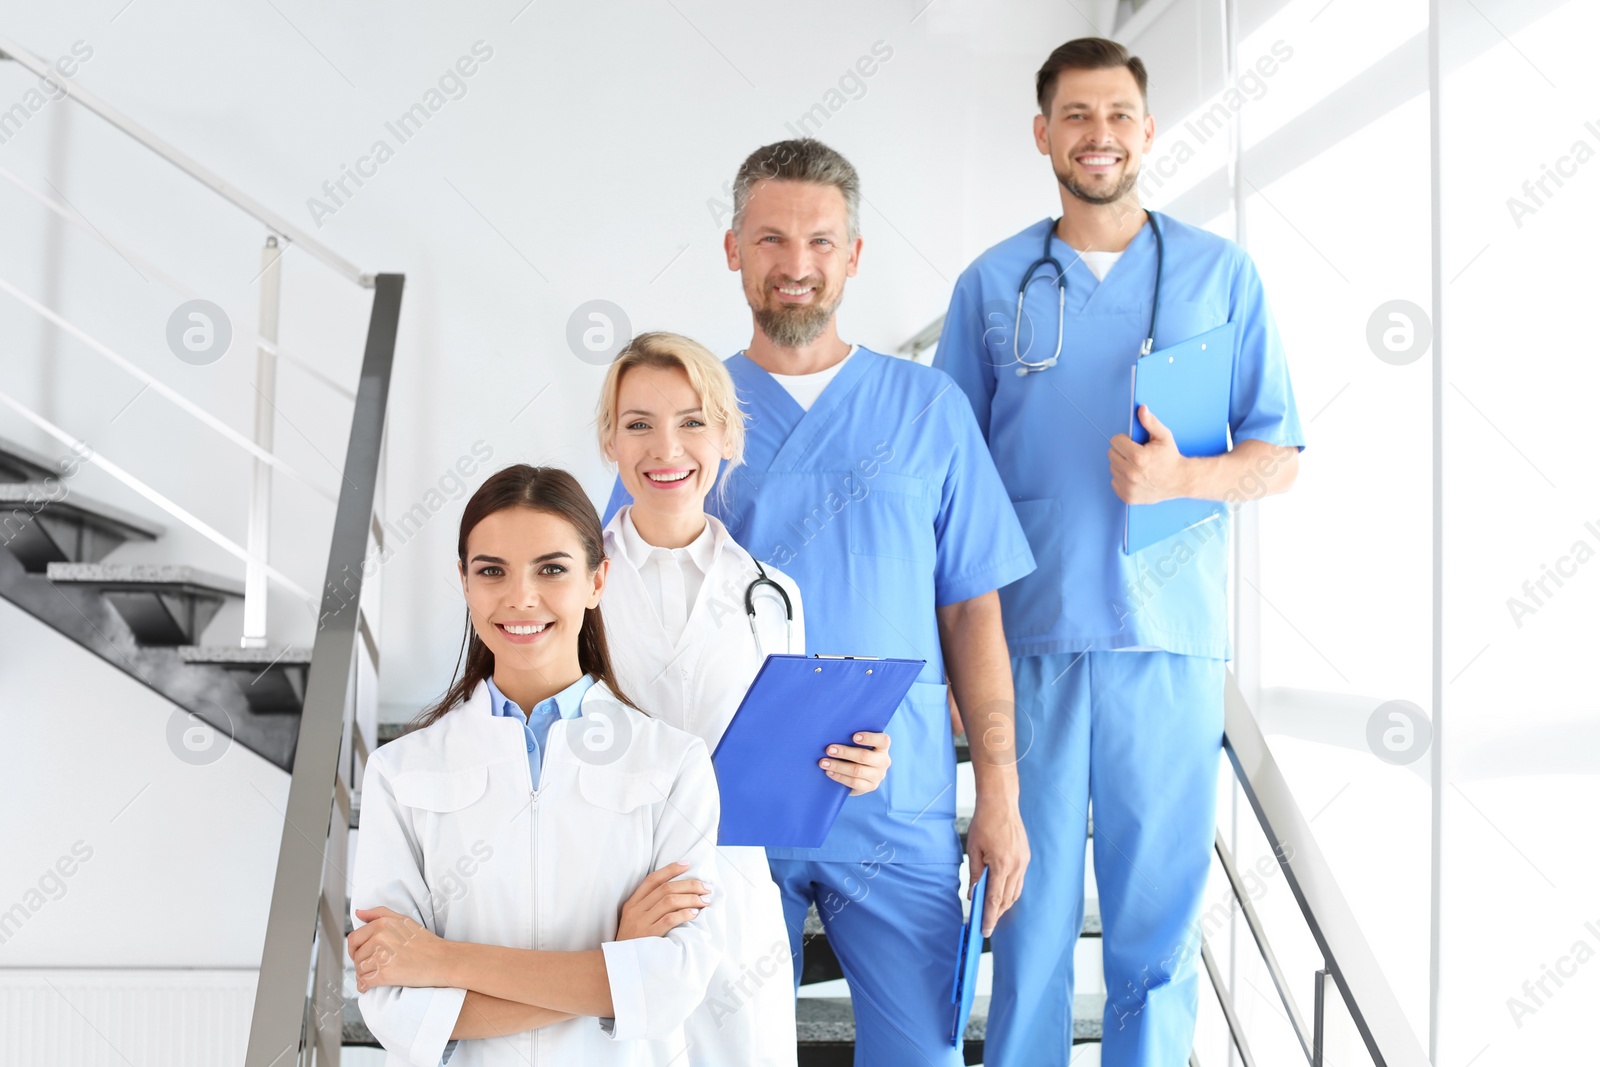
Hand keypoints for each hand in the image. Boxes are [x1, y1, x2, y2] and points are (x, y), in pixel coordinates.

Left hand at [348, 906, 451, 992]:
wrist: (442, 960)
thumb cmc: (426, 942)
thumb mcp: (404, 920)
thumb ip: (379, 913)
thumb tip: (358, 913)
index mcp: (382, 924)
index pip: (354, 938)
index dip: (355, 949)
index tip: (361, 954)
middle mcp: (380, 938)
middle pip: (356, 956)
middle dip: (361, 963)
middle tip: (371, 966)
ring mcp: (381, 956)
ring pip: (359, 970)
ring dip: (363, 975)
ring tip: (373, 976)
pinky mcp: (385, 974)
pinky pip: (364, 982)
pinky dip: (364, 986)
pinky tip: (369, 986)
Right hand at [617, 862, 710, 939]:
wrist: (618, 966)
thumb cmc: (632, 943)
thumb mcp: (633, 920)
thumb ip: (648, 907)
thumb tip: (676, 893)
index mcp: (632, 903)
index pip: (653, 879)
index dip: (670, 869)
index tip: (687, 864)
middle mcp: (635, 910)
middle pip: (666, 888)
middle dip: (689, 884)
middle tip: (706, 887)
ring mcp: (641, 923)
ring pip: (669, 901)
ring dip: (691, 898)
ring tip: (704, 901)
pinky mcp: (648, 936)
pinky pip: (669, 919)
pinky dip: (684, 914)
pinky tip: (694, 913)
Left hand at [820, 731, 891, 795]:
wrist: (860, 775)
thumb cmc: (856, 752)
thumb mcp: (859, 744)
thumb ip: (852, 739)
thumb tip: (833, 734)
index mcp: (883, 748)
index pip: (883, 741)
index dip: (869, 738)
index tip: (854, 736)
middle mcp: (883, 762)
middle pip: (864, 756)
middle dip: (845, 752)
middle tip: (829, 749)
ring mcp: (878, 776)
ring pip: (857, 771)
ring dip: (838, 766)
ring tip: (824, 762)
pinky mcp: (870, 787)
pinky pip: (853, 782)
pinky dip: (839, 777)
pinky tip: (829, 772)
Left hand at [964, 797, 1028, 936]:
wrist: (1001, 803)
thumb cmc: (985, 823)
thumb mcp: (974, 849)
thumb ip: (975, 874)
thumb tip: (973, 893)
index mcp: (1002, 865)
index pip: (995, 899)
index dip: (990, 917)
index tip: (985, 930)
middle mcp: (1016, 866)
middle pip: (1007, 899)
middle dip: (997, 914)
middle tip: (986, 924)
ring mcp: (1023, 862)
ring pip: (1015, 892)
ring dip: (1004, 903)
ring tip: (993, 912)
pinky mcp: (1025, 857)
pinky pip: (1019, 881)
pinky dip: (1010, 890)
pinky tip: (1001, 893)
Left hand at [1108, 405, 1190, 503]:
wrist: (1180, 480)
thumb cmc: (1170, 457)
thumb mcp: (1164, 436)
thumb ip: (1150, 422)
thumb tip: (1141, 409)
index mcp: (1138, 457)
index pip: (1115, 441)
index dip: (1124, 440)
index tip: (1133, 443)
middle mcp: (1131, 474)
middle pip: (1111, 454)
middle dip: (1122, 452)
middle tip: (1137, 454)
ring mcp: (1128, 487)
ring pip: (1112, 468)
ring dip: (1121, 465)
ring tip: (1137, 466)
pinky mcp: (1128, 497)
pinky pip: (1114, 482)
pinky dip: (1122, 478)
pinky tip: (1135, 476)